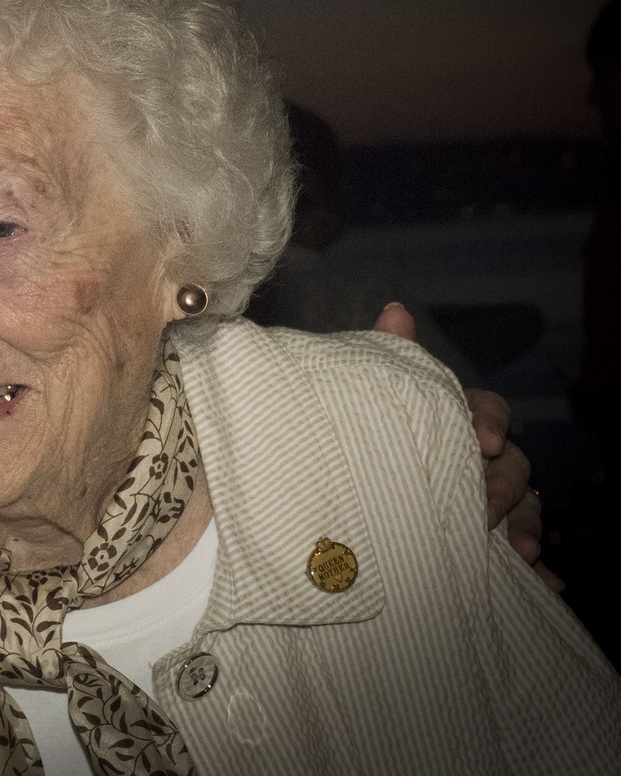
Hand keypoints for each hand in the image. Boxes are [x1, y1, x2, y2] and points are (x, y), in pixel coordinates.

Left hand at [371, 302, 562, 591]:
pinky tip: (546, 584)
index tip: (482, 438)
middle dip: (504, 485)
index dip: (489, 419)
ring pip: (524, 507)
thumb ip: (390, 356)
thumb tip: (396, 310)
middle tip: (487, 509)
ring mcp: (490, 500)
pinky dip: (538, 569)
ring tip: (521, 551)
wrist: (350, 495)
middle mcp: (481, 459)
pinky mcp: (489, 540)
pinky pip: (520, 551)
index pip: (487, 408)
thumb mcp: (376, 397)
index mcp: (456, 420)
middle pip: (512, 464)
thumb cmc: (373, 432)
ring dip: (527, 526)